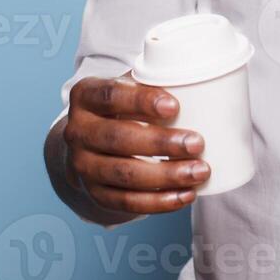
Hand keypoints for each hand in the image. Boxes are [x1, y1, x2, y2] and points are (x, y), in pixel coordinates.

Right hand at [61, 74, 210, 214]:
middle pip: (118, 138)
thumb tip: (202, 77)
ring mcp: (83, 166)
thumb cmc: (122, 106)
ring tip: (199, 171)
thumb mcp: (129, 86)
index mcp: (85, 95)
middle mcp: (77, 131)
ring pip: (124, 174)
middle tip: (197, 143)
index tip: (174, 106)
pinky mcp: (95, 194)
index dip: (141, 101)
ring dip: (166, 175)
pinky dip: (159, 201)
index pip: (111, 95)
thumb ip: (154, 78)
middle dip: (161, 143)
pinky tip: (186, 195)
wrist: (90, 142)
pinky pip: (127, 202)